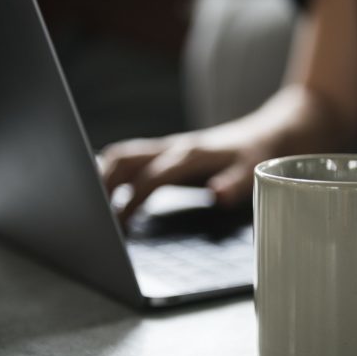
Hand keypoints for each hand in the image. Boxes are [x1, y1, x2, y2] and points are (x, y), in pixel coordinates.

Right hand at [100, 125, 272, 223]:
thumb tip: (216, 195)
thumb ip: (235, 183)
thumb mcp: (254, 170)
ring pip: (124, 155)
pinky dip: (114, 173)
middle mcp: (175, 147)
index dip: (132, 200)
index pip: (151, 177)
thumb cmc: (259, 154)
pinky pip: (133, 159)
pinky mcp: (169, 152)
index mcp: (191, 155)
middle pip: (125, 158)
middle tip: (87, 213)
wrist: (269, 131)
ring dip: (102, 175)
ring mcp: (169, 148)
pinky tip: (105, 193)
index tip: (117, 224)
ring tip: (87, 205)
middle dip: (101, 182)